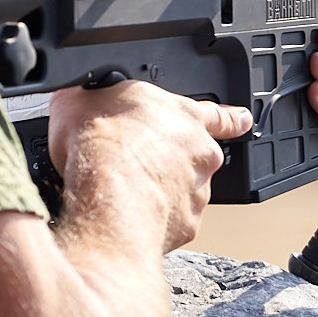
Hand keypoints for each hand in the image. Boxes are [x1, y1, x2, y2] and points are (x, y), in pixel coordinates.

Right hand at [49, 79, 254, 250]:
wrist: (107, 194)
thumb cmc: (101, 143)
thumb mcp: (81, 98)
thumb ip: (91, 94)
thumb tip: (76, 92)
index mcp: (183, 116)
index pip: (218, 114)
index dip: (230, 118)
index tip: (242, 120)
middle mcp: (200, 154)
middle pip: (194, 158)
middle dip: (169, 163)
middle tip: (134, 166)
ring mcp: (197, 191)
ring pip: (183, 192)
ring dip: (160, 193)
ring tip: (123, 192)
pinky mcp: (187, 225)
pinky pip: (171, 222)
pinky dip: (153, 221)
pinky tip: (126, 215)